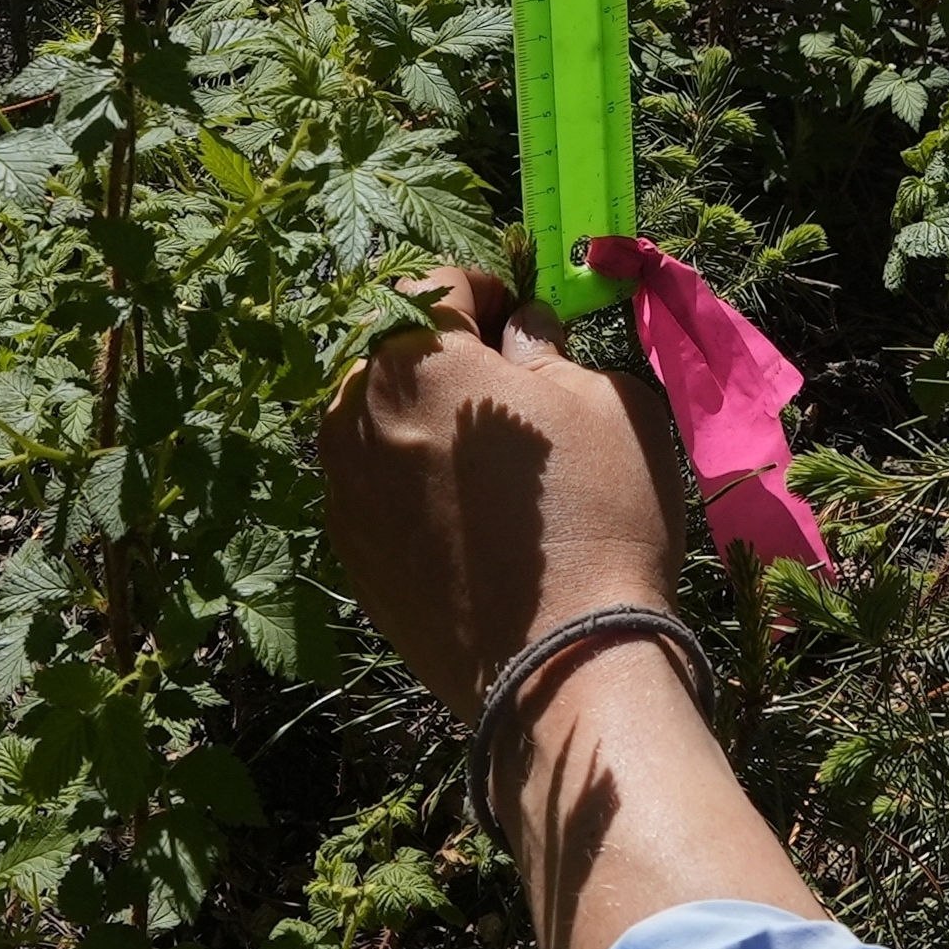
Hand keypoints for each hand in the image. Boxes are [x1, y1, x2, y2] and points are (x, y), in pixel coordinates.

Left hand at [318, 263, 827, 948]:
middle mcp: (355, 415)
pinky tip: (469, 512)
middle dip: (446, 353)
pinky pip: (375, 485)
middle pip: (394, 350)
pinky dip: (410, 478)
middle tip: (511, 384)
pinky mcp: (349, 552)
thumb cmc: (599, 513)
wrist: (561, 664)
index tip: (524, 318)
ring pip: (376, 418)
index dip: (491, 290)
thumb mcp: (605, 398)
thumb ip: (549, 347)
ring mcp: (343, 489)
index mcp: (413, 358)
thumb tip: (521, 333)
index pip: (440, 284)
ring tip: (487, 453)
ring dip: (422, 415)